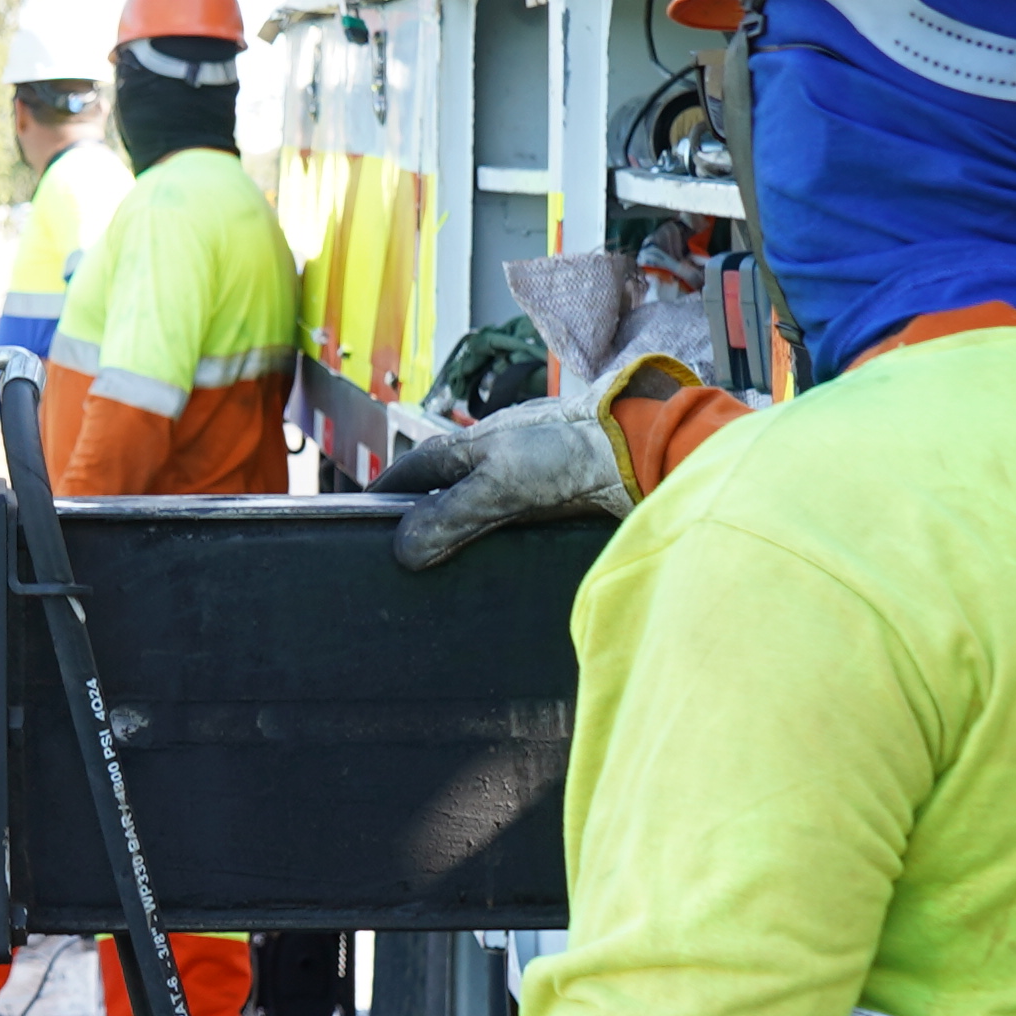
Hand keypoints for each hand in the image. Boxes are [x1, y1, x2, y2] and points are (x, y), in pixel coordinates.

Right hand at [378, 395, 629, 570]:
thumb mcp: (502, 483)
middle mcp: (504, 457)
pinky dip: (503, 547)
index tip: (363, 514)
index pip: (418, 468)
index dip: (390, 490)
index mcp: (479, 442)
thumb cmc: (579, 448)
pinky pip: (519, 528)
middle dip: (424, 517)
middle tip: (400, 555)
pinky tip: (504, 568)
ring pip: (485, 511)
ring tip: (446, 573)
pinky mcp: (566, 502)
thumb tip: (402, 549)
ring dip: (465, 537)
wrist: (653, 447)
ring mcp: (536, 479)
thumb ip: (453, 515)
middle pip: (450, 490)